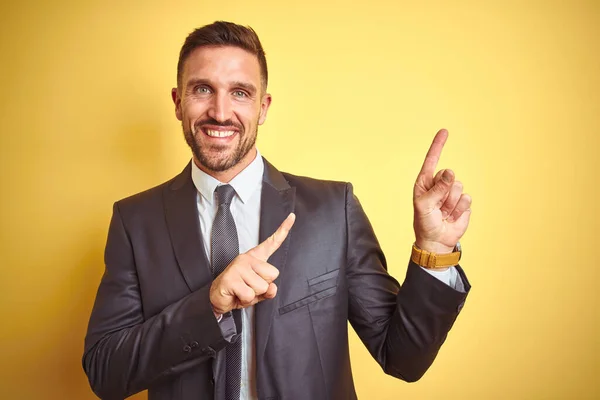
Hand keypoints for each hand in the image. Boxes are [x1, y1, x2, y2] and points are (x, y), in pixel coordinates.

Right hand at [209, 213, 295, 315]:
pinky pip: (250, 294)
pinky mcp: (231, 278)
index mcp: (256, 259)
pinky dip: (245, 300)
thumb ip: (269, 290)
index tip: (292, 217)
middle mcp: (248, 259)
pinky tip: (237, 294)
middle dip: (264, 287)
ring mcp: (239, 266)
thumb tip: (272, 288)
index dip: (283, 230)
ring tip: (242, 291)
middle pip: (273, 274)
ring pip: (262, 286)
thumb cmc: (238, 292)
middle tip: (249, 287)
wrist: (217, 299)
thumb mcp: (258, 292)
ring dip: (253, 295)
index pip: (272, 243)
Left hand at [413, 129, 471, 254]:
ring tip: (443, 213)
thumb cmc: (425, 222)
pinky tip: (452, 216)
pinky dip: (459, 210)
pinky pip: (467, 199)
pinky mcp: (463, 203)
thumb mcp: (424, 205)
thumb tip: (450, 171)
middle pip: (448, 175)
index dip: (438, 145)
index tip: (444, 131)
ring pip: (459, 187)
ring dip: (451, 203)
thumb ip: (437, 189)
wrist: (437, 240)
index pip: (432, 160)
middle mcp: (439, 184)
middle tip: (437, 207)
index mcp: (425, 182)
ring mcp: (452, 193)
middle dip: (444, 192)